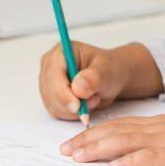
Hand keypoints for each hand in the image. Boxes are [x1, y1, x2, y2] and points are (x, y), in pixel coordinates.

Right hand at [38, 41, 161, 120]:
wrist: (116, 77)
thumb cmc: (113, 69)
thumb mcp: (108, 71)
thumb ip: (94, 78)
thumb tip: (78, 87)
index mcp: (60, 51)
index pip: (52, 75)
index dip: (62, 92)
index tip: (78, 105)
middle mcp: (50, 65)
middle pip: (49, 92)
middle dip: (71, 102)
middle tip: (93, 102)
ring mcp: (49, 81)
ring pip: (52, 104)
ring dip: (73, 109)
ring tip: (94, 100)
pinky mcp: (53, 95)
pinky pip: (57, 112)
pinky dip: (72, 114)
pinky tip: (87, 106)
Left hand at [58, 103, 164, 165]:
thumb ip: (163, 139)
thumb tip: (141, 151)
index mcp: (158, 125)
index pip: (118, 126)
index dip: (92, 133)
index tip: (72, 141)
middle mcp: (157, 129)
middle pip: (114, 132)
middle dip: (86, 141)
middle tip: (64, 151)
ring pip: (125, 141)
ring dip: (99, 149)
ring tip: (78, 157)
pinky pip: (152, 156)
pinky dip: (132, 161)